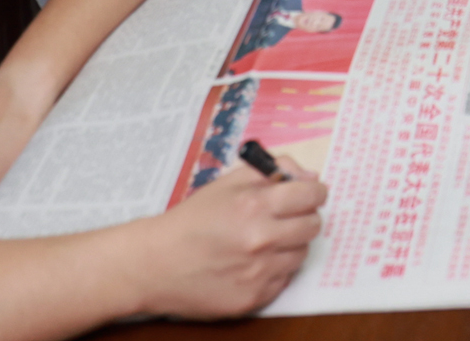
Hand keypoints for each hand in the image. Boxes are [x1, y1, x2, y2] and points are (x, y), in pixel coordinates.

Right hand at [139, 164, 330, 320]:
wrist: (156, 264)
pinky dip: (274, 270)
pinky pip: (284, 279)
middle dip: (303, 218)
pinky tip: (250, 264)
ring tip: (261, 242)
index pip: (312, 195)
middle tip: (285, 218)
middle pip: (313, 225)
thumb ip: (271, 172)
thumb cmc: (191, 221)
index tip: (308, 195)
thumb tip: (310, 178)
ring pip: (301, 254)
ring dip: (289, 246)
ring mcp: (259, 272)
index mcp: (254, 204)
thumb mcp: (227, 184)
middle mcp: (261, 238)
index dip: (313, 192)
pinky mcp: (254, 298)